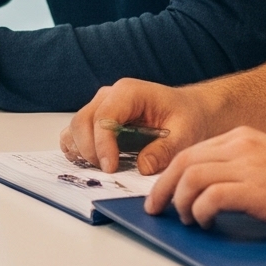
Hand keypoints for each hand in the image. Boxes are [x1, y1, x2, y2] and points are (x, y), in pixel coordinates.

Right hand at [59, 78, 216, 175]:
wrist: (190, 112)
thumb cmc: (188, 117)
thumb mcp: (186, 133)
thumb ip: (165, 150)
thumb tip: (143, 167)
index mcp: (129, 92)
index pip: (104, 116)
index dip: (103, 145)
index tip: (111, 168)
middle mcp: (109, 97)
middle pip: (82, 122)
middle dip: (90, 151)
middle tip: (108, 173)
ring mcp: (100, 108)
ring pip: (74, 129)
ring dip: (82, 152)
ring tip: (103, 169)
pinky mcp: (96, 123)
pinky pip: (75, 136)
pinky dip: (79, 152)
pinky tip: (96, 165)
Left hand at [149, 127, 265, 233]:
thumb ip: (243, 168)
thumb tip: (211, 190)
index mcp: (246, 137)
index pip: (192, 150)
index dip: (170, 173)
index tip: (162, 193)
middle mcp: (244, 146)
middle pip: (184, 161)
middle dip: (163, 187)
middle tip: (156, 208)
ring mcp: (250, 166)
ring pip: (191, 177)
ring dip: (181, 202)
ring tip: (186, 219)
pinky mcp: (257, 190)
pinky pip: (211, 196)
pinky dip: (200, 211)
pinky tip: (206, 222)